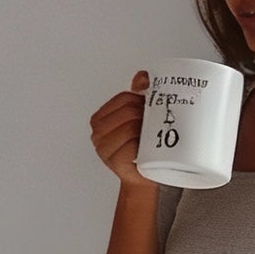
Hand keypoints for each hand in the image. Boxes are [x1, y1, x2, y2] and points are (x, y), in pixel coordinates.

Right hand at [89, 70, 156, 190]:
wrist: (145, 177)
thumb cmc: (142, 147)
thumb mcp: (140, 117)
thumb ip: (138, 94)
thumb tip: (142, 77)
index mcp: (100, 118)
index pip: (124, 98)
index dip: (142, 101)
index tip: (152, 109)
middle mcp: (98, 132)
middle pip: (128, 111)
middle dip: (146, 115)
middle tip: (156, 124)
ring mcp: (104, 148)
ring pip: (130, 127)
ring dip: (146, 131)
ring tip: (152, 137)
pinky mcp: (115, 161)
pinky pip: (131, 146)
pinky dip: (142, 146)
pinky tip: (147, 149)